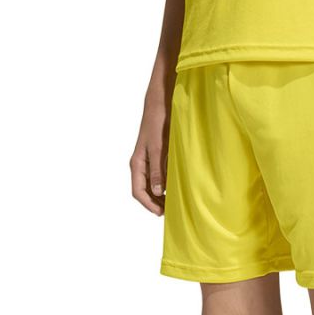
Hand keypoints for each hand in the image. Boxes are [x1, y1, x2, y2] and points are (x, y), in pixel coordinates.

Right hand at [129, 89, 169, 215]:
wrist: (161, 101)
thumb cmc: (157, 121)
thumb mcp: (158, 147)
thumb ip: (158, 169)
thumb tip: (157, 191)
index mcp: (137, 163)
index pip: (138, 191)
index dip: (149, 205)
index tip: (162, 213)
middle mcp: (141, 164)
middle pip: (144, 191)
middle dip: (155, 203)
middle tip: (171, 211)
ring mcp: (148, 161)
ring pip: (151, 185)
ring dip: (160, 195)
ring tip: (174, 202)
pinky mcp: (157, 157)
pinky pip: (158, 176)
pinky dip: (165, 185)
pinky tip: (176, 187)